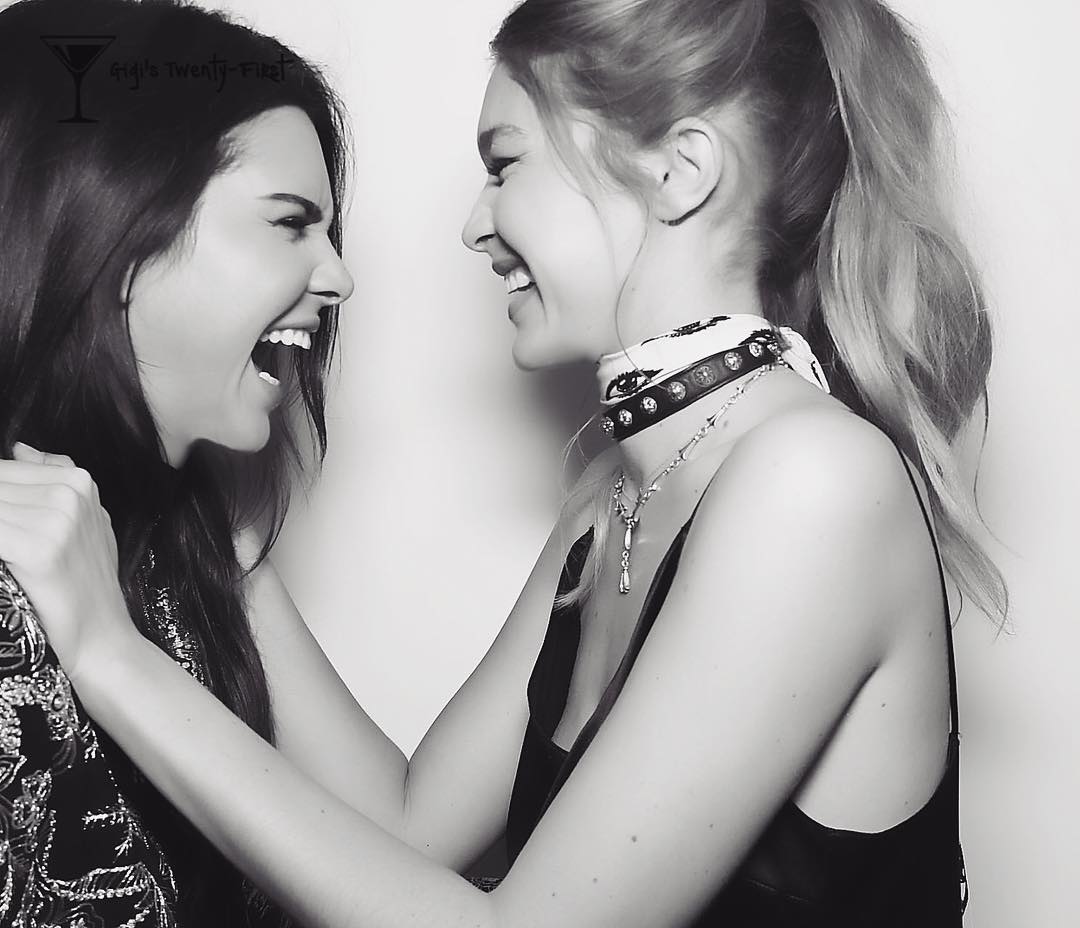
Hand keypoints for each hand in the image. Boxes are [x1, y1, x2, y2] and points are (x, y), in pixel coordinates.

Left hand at [0, 442, 134, 682]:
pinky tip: (1, 558)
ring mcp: (57, 520)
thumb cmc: (87, 583)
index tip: (3, 528)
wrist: (102, 637)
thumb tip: (21, 448)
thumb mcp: (88, 523)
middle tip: (3, 541)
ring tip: (4, 547)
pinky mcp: (40, 550)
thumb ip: (57, 479)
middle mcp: (70, 494)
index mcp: (78, 482)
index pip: (1, 470)